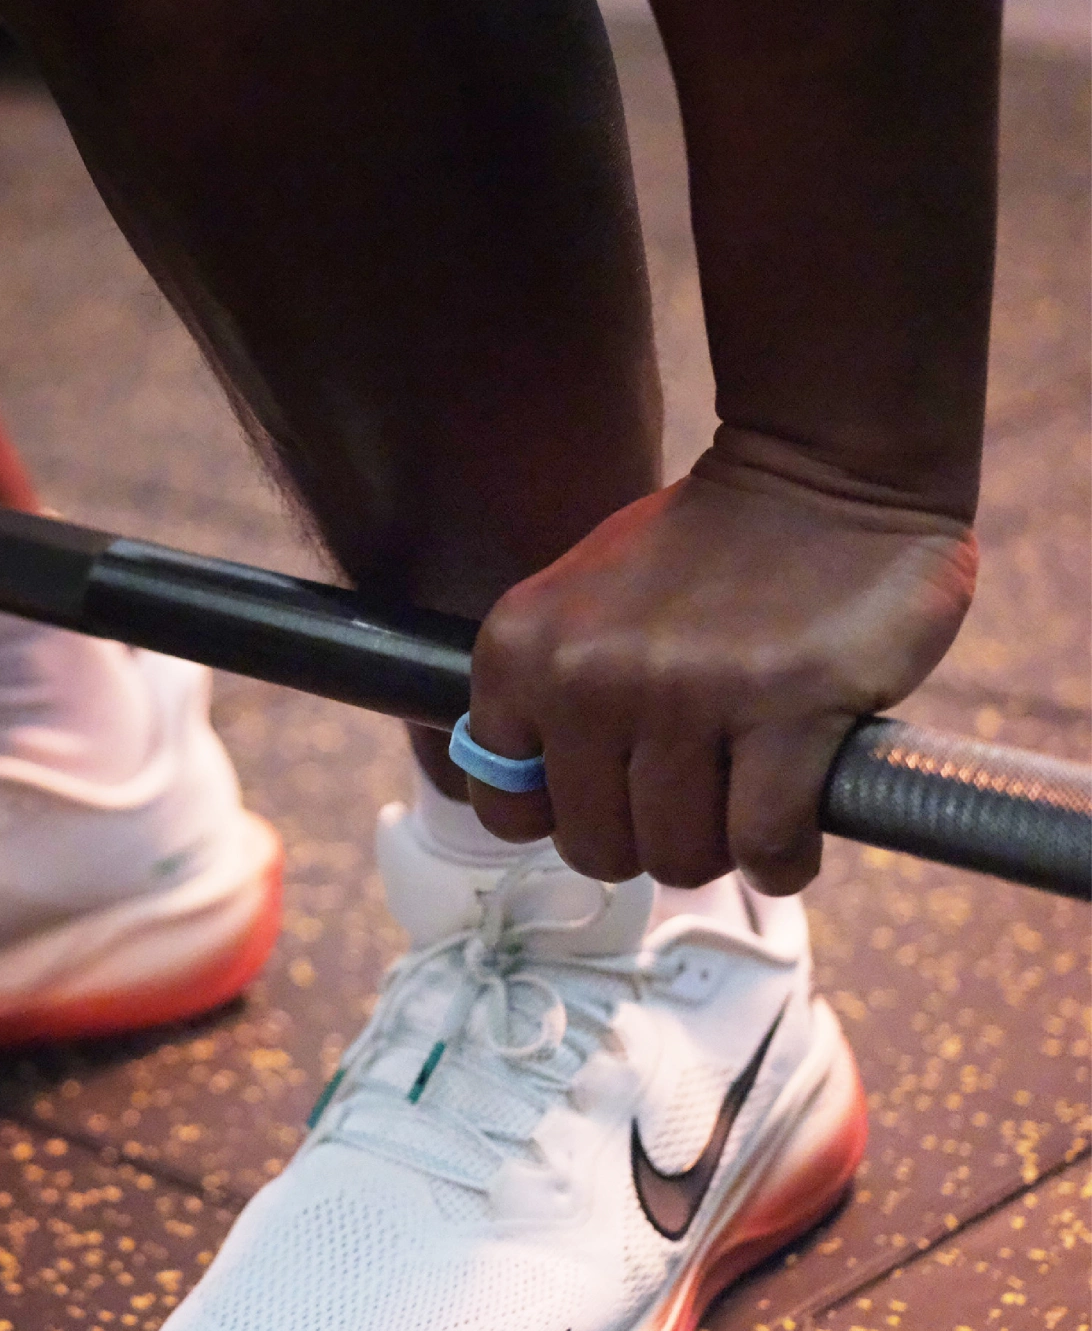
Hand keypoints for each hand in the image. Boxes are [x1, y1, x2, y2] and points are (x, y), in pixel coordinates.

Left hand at [466, 436, 977, 893]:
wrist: (821, 474)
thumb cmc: (704, 554)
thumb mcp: (579, 605)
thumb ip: (544, 697)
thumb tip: (532, 807)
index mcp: (521, 649)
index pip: (507, 808)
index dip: (570, 815)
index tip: (619, 789)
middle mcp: (586, 676)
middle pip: (598, 849)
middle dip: (653, 836)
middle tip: (702, 787)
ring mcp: (684, 694)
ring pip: (680, 856)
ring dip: (723, 844)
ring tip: (753, 786)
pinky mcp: (786, 710)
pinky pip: (763, 848)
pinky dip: (787, 855)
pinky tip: (802, 805)